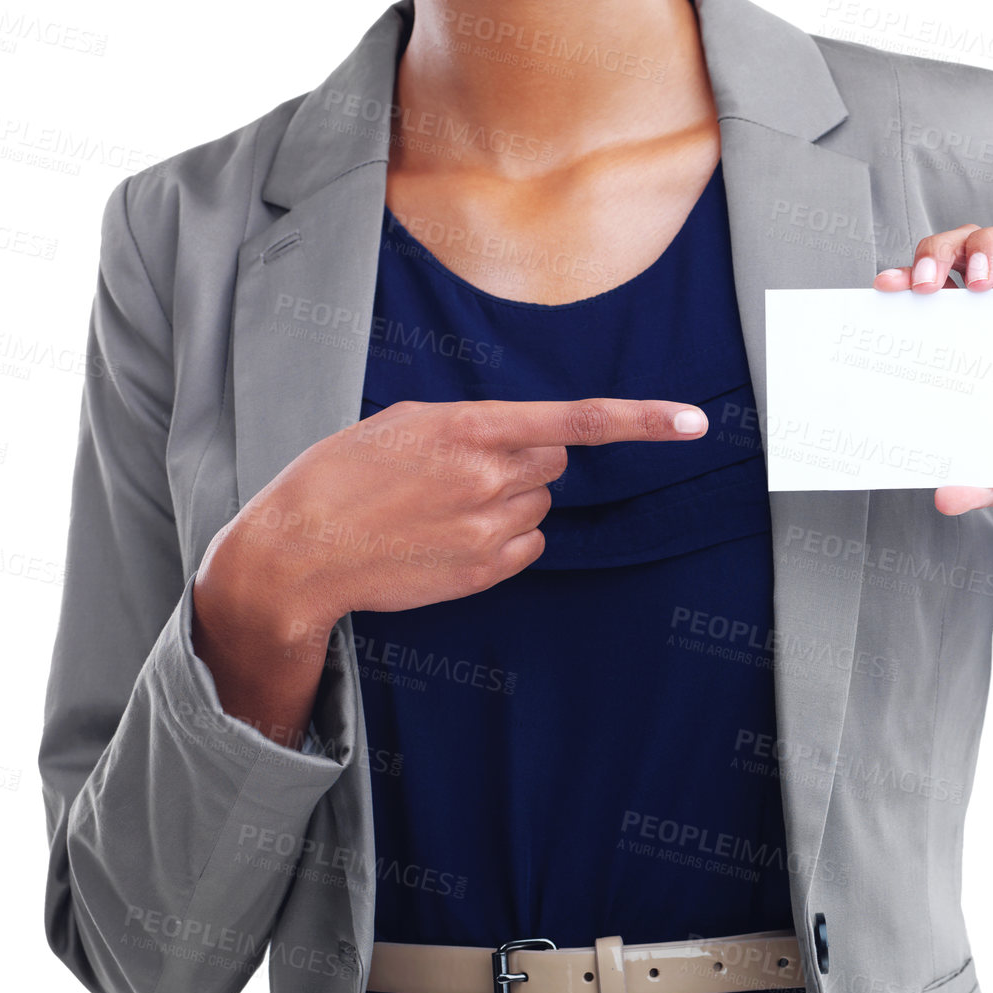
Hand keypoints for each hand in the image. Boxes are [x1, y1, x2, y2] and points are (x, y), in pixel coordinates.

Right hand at [192, 397, 707, 746]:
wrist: (298, 553)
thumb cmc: (340, 476)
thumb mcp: (402, 423)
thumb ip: (471, 423)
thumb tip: (520, 437)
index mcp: (468, 429)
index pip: (577, 421)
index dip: (643, 420)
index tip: (695, 422)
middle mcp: (489, 478)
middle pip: (556, 461)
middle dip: (528, 458)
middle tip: (469, 467)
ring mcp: (489, 530)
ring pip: (540, 504)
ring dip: (509, 499)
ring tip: (443, 506)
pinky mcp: (485, 571)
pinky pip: (529, 546)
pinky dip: (505, 539)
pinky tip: (450, 537)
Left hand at [876, 223, 992, 535]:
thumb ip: (981, 482)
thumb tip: (941, 498)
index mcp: (988, 347)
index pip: (942, 293)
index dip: (911, 279)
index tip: (882, 289)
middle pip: (972, 251)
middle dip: (941, 250)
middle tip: (921, 283)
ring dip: (988, 247)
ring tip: (971, 279)